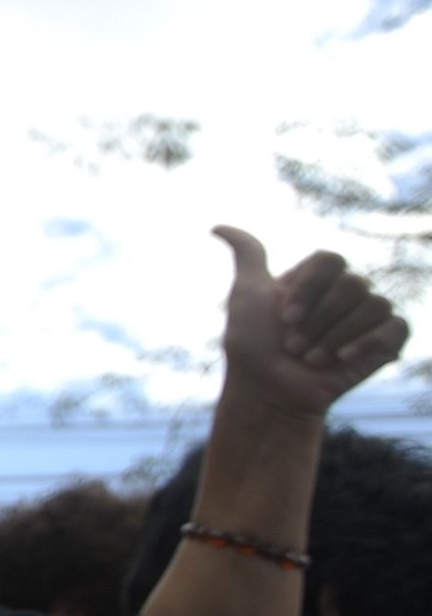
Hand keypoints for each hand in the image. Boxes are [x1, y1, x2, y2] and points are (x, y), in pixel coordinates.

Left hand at [215, 226, 407, 417]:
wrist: (270, 390)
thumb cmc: (253, 344)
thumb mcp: (246, 293)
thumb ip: (246, 255)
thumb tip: (217, 226)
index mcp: (317, 279)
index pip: (331, 259)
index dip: (309, 289)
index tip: (283, 317)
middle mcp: (346, 293)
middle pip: (353, 283)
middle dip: (318, 319)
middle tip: (293, 345)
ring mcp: (368, 316)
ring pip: (373, 305)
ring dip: (334, 337)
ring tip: (310, 358)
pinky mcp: (388, 340)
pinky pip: (396, 326)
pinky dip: (368, 343)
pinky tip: (342, 358)